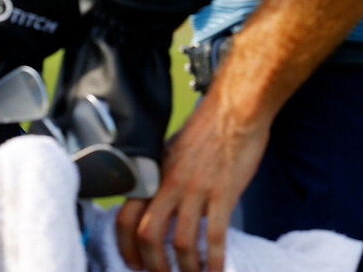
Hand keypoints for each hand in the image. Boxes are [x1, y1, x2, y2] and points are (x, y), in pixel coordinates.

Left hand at [115, 91, 270, 271]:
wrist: (237, 108)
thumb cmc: (208, 126)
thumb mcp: (172, 149)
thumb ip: (163, 176)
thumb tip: (158, 200)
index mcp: (155, 173)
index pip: (126, 217)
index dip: (126, 247)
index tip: (134, 263)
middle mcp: (169, 183)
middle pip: (148, 235)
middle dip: (152, 265)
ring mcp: (195, 189)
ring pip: (180, 242)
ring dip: (185, 268)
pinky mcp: (222, 193)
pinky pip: (214, 236)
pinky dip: (215, 260)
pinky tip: (217, 270)